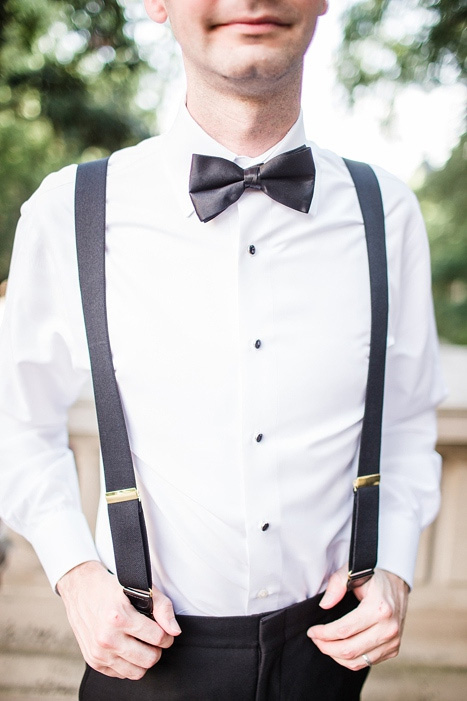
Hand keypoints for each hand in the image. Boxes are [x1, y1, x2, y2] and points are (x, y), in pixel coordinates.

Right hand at [57, 560, 180, 679]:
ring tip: (142, 644)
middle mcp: (107, 637)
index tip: (165, 632)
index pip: (158, 637)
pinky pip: (122, 674)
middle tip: (154, 638)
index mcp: (119, 617)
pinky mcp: (93, 661)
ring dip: (144, 659)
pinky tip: (128, 648)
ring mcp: (99, 652)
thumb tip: (174, 631)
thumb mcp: (140, 588)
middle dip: (157, 649)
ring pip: (137, 672)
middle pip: (149, 659)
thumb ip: (162, 607)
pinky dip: (129, 664)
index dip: (167, 635)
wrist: (80, 589)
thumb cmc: (112, 588)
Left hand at [307, 566, 408, 669]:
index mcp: (379, 608)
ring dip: (335, 656)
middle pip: (349, 649)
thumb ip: (336, 585)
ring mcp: (393, 641)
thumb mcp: (352, 571)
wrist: (397, 583)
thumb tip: (324, 605)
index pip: (344, 630)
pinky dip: (349, 660)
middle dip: (326, 647)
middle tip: (315, 639)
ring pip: (357, 661)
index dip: (323, 633)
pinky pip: (366, 663)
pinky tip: (339, 648)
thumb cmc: (372, 576)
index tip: (311, 631)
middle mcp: (389, 628)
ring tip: (324, 644)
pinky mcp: (393, 649)